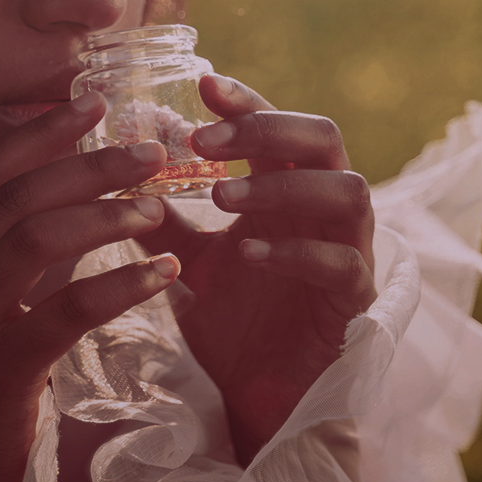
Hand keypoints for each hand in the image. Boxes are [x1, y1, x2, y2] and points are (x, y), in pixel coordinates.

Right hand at [0, 92, 179, 481]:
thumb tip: (75, 175)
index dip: (41, 132)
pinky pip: (66, 309)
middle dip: (91, 166)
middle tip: (150, 155)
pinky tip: (163, 272)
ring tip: (157, 211)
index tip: (95, 102)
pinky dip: (121, 285)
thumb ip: (10, 236)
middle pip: (18, 196)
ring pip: (36, 238)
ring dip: (106, 216)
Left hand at [137, 76, 376, 462]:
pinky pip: (343, 262)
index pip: (280, 127)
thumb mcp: (190, 260)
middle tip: (206, 138)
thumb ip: (165, 216)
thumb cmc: (233, 321)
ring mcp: (349, 250)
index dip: (247, 101)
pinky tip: (249, 255)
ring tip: (222, 195)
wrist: (259, 397)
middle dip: (267, 128)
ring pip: (348, 190)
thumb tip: (124, 169)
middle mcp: (324, 210)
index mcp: (288, 192)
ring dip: (283, 185)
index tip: (203, 85)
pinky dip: (296, 252)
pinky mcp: (357, 299)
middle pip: (324, 139)